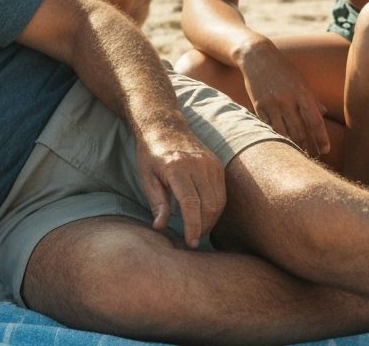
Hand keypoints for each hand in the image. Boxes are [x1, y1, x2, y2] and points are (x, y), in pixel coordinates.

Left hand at [135, 127, 226, 248]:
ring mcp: (210, 163)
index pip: (190, 203)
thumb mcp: (146, 177)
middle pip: (209, 205)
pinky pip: (222, 193)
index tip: (190, 242)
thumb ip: (156, 202)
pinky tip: (205, 216)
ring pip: (219, 201)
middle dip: (203, 227)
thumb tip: (160, 227)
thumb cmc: (150, 153)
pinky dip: (216, 208)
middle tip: (193, 240)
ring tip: (198, 230)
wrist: (164, 125)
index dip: (193, 226)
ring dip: (211, 220)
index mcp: (176, 167)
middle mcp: (197, 164)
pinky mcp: (217, 164)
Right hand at [240, 41, 328, 156]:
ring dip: (293, 144)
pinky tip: (282, 141)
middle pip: (300, 131)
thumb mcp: (301, 81)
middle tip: (314, 156)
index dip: (321, 138)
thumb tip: (322, 114)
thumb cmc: (283, 69)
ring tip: (299, 152)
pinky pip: (269, 126)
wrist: (257, 57)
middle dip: (308, 146)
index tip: (325, 150)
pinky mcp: (258, 105)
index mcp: (301, 94)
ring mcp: (271, 103)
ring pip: (284, 132)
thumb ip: (312, 99)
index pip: (315, 122)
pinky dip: (276, 134)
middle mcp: (286, 100)